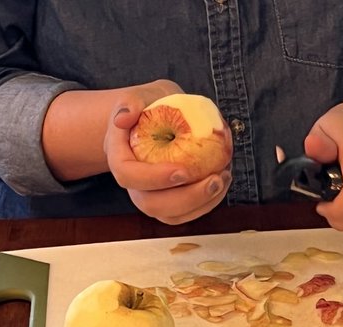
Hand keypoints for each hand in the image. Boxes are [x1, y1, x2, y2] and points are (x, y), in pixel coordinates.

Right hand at [103, 80, 232, 225]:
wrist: (162, 117)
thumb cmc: (152, 105)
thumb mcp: (143, 94)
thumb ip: (131, 101)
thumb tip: (123, 118)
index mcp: (119, 155)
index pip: (127, 174)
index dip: (153, 178)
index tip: (183, 170)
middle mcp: (133, 182)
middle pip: (150, 204)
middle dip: (185, 198)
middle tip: (214, 180)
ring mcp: (152, 196)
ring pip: (171, 216)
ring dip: (201, 203)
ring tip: (223, 178)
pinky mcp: (172, 204)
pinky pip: (187, 214)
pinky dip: (208, 203)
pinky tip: (223, 182)